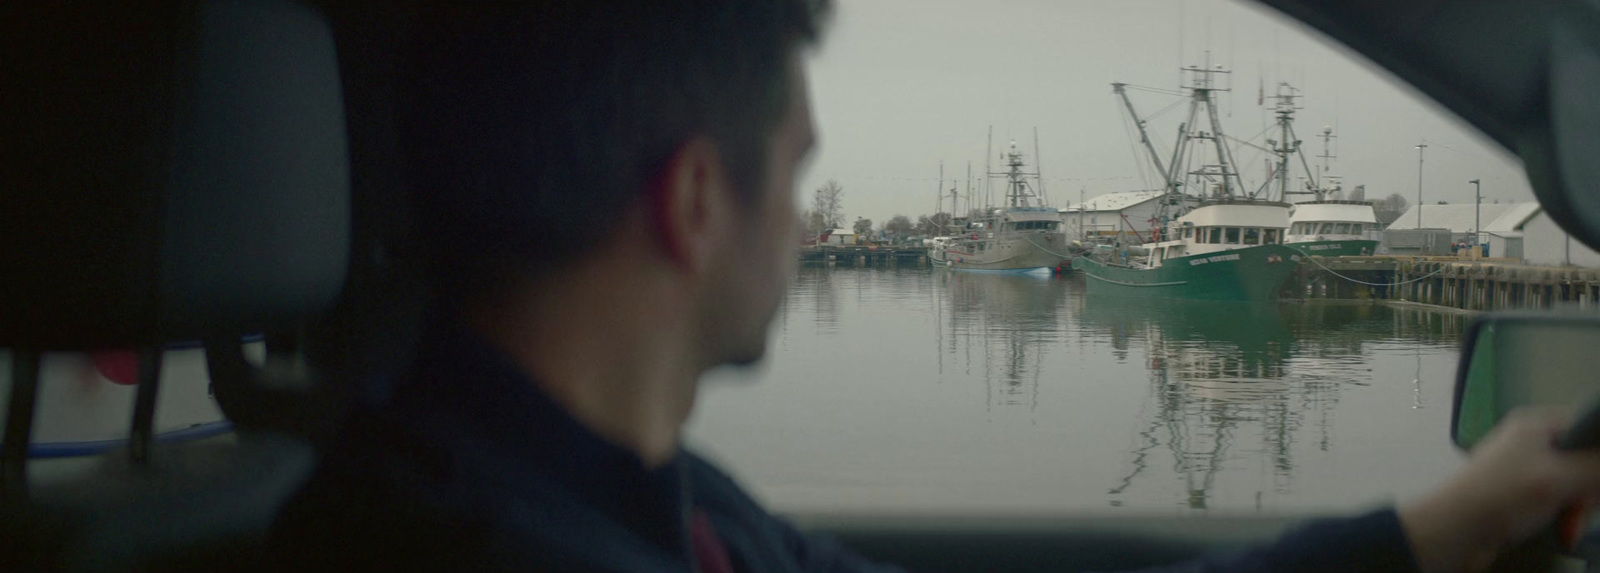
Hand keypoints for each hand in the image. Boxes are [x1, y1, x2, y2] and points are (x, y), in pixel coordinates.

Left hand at [1400, 409, 1599, 571]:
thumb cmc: (1506, 495)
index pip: (1588, 427)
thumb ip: (1596, 465)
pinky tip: (1563, 532)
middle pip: (1583, 460)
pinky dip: (1562, 516)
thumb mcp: (1560, 477)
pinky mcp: (1519, 494)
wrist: (1455, 530)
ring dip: (1577, 509)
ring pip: (1572, 484)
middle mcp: (1530, 441)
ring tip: (1569, 528)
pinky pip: (1555, 499)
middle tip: (1582, 510)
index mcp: (1536, 425)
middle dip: (1589, 490)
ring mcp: (1523, 468)